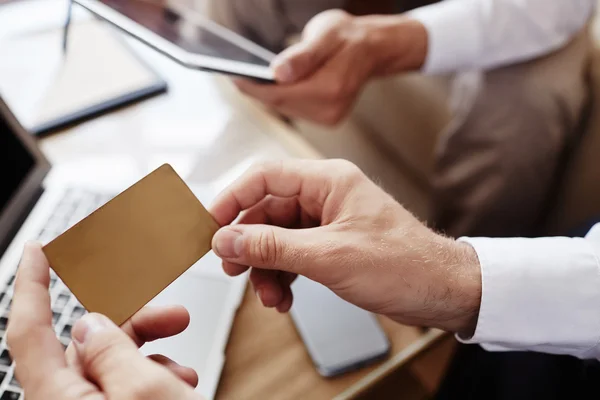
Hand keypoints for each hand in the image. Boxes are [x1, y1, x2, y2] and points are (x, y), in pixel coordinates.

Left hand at [7, 243, 201, 398]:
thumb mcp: (146, 390)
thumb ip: (112, 351)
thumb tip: (91, 325)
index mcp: (58, 397)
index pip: (29, 329)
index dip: (32, 284)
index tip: (37, 251)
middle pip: (90, 345)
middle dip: (136, 324)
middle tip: (173, 316)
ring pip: (113, 366)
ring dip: (153, 357)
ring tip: (183, 372)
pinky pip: (124, 388)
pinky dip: (154, 380)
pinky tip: (180, 384)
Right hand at [210, 160, 480, 335]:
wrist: (441, 291)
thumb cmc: (403, 264)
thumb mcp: (328, 257)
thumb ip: (273, 247)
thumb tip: (227, 239)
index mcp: (329, 180)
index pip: (265, 177)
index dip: (233, 199)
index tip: (211, 224)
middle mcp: (327, 195)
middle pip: (267, 210)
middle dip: (249, 243)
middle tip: (233, 267)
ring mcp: (329, 221)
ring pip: (278, 237)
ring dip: (267, 267)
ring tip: (268, 295)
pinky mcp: (333, 244)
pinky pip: (294, 254)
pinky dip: (284, 276)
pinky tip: (284, 298)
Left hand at [234, 9, 427, 124]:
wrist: (371, 49)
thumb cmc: (347, 37)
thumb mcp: (325, 34)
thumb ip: (302, 56)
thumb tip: (277, 73)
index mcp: (330, 88)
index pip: (280, 94)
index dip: (254, 87)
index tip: (234, 77)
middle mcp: (330, 108)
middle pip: (280, 104)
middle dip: (258, 91)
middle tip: (237, 75)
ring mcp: (329, 117)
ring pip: (286, 108)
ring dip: (269, 95)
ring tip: (250, 79)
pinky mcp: (328, 118)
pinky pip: (295, 109)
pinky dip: (283, 98)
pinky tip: (273, 86)